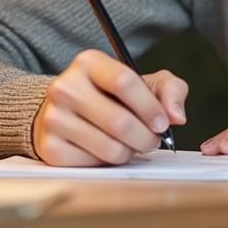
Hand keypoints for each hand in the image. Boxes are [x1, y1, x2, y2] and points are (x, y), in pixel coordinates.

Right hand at [31, 49, 187, 166]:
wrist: (66, 112)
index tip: (162, 122)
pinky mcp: (50, 148)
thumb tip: (177, 116)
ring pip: (109, 147)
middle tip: (152, 140)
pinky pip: (93, 164)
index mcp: (88, 62)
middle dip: (146, 137)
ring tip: (131, 145)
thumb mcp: (144, 83)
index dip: (150, 107)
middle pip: (120, 121)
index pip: (125, 82)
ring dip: (130, 152)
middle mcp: (65, 87)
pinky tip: (107, 149)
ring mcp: (53, 118)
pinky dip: (109, 162)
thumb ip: (169, 90)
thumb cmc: (110, 96)